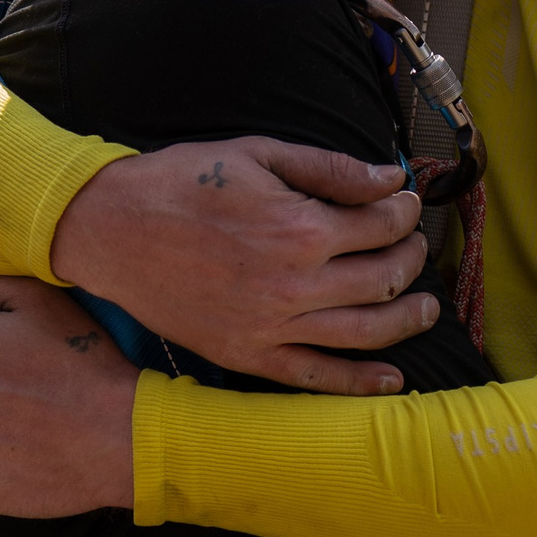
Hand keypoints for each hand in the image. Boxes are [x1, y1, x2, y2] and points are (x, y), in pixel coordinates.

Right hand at [49, 140, 436, 396]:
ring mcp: (272, 327)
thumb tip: (390, 177)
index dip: (403, 212)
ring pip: (365, 333)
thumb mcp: (260, 154)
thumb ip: (331, 168)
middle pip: (383, 279)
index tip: (404, 203)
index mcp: (301, 228)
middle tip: (414, 247)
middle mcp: (295, 285)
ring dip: (406, 319)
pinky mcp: (248, 356)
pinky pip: (317, 378)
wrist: (110, 228)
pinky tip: (392, 378)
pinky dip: (360, 382)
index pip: (382, 226)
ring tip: (425, 308)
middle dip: (411, 259)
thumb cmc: (183, 182)